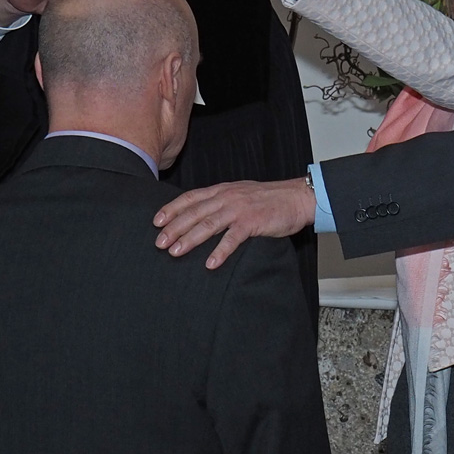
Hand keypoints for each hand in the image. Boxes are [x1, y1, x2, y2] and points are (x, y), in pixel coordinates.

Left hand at [153, 178, 316, 268]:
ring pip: (208, 224)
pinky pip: (232, 238)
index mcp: (222, 190)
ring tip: (176, 252)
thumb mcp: (240, 193)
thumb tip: (200, 214)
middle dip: (174, 228)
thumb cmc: (269, 199)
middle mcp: (227, 197)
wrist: (297, 197)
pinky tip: (210, 263)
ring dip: (190, 239)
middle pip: (195, 213)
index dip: (172, 209)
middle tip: (159, 243)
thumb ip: (221, 202)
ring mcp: (239, 209)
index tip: (156, 222)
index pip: (191, 198)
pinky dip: (220, 251)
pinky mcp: (253, 222)